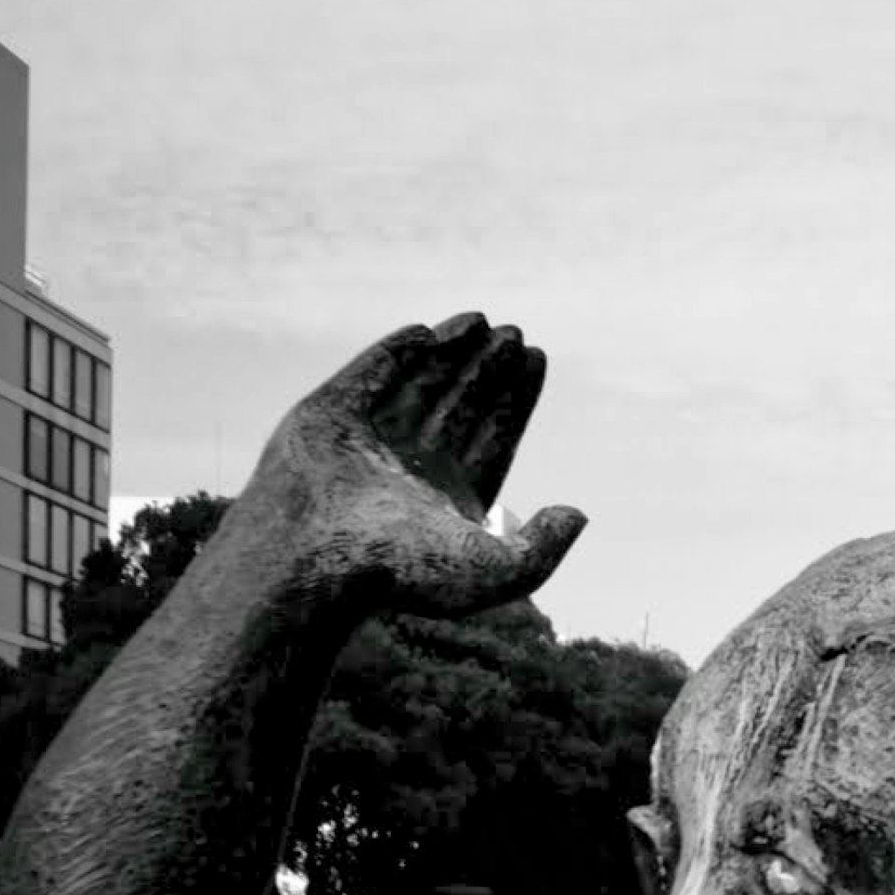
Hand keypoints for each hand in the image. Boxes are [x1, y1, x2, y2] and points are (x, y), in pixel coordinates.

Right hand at [258, 314, 585, 618]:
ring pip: (416, 386)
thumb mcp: (497, 573)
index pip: (491, 436)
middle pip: (457, 406)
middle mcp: (408, 470)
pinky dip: (392, 354)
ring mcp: (364, 442)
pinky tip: (425, 333)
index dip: (514, 398)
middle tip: (514, 333)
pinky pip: (365, 376)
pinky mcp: (324, 418)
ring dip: (448, 352)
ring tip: (481, 321)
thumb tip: (577, 514)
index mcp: (446, 500)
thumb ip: (543, 550)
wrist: (318, 558)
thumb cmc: (405, 573)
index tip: (536, 357)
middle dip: (487, 369)